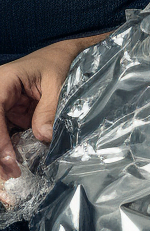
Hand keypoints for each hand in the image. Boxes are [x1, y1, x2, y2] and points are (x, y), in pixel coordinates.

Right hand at [0, 43, 77, 179]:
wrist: (63, 54)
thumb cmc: (59, 62)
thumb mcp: (58, 83)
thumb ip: (49, 109)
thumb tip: (43, 136)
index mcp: (1, 82)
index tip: (7, 160)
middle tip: (8, 175)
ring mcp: (0, 106)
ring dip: (0, 154)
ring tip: (8, 175)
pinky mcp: (8, 114)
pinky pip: (3, 134)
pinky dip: (7, 150)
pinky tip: (11, 165)